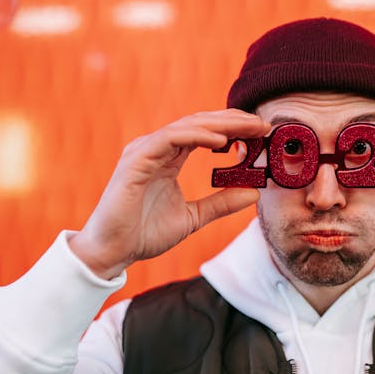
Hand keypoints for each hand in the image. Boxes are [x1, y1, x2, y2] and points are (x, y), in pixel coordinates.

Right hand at [68, 109, 269, 278]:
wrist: (112, 253)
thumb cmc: (145, 234)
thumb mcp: (194, 217)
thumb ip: (221, 203)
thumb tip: (254, 193)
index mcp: (167, 157)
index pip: (204, 132)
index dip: (233, 128)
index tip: (260, 132)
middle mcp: (156, 148)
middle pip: (199, 123)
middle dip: (232, 121)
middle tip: (262, 123)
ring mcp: (144, 151)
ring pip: (187, 126)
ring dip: (220, 124)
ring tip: (248, 127)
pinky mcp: (135, 161)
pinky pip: (169, 139)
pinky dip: (196, 136)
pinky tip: (220, 141)